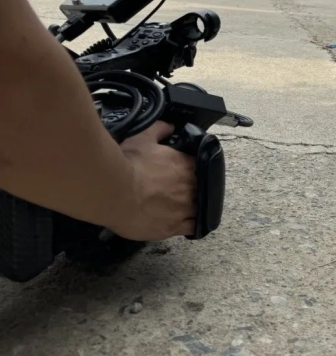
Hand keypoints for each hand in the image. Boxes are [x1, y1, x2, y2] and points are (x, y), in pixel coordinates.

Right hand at [111, 122, 195, 240]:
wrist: (114, 192)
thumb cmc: (129, 164)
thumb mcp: (143, 138)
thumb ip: (159, 129)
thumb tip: (170, 126)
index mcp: (186, 165)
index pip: (200, 167)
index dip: (193, 169)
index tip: (184, 172)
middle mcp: (190, 188)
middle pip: (200, 189)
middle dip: (192, 188)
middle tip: (177, 190)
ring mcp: (184, 210)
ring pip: (198, 208)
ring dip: (192, 207)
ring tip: (180, 208)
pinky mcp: (174, 228)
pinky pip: (191, 227)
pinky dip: (190, 225)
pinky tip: (184, 223)